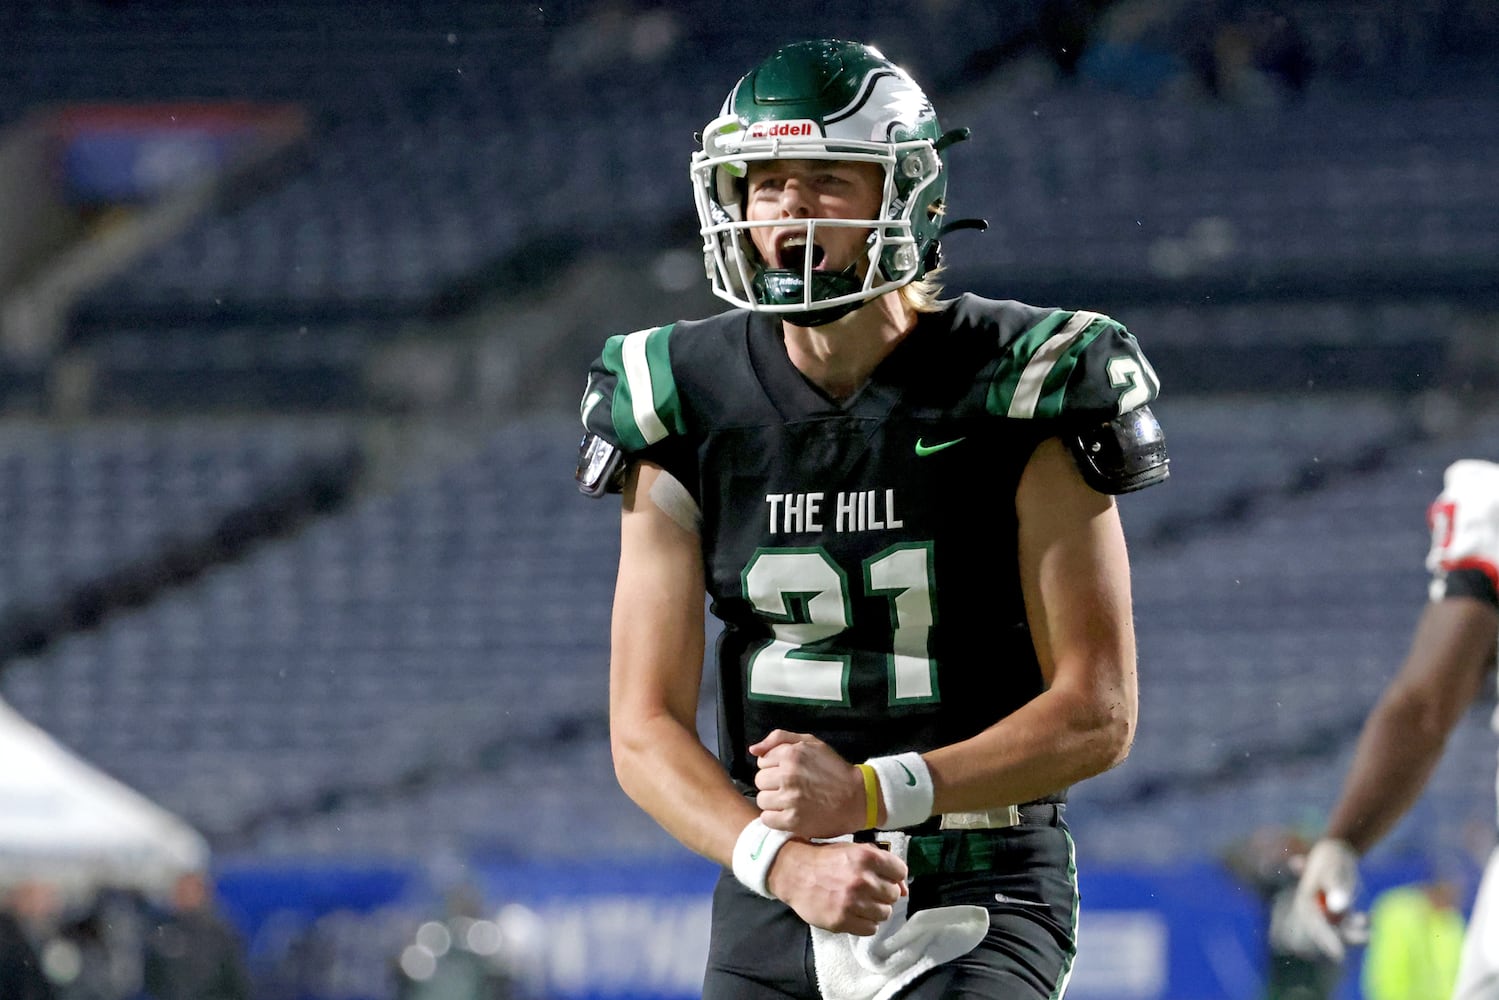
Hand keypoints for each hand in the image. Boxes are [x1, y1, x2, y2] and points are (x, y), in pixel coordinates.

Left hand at [750, 730, 866, 837]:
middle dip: (773, 784)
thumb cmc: (833, 769)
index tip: (790, 773)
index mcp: (791, 754)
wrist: (858, 798)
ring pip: (762, 800)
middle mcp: (788, 775)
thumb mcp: (811, 743)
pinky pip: (767, 819)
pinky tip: (789, 814)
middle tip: (791, 788)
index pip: (762, 762)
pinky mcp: (793, 821)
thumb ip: (779, 739)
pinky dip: (776, 818)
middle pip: (760, 781)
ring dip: (774, 802)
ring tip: (791, 801)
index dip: (775, 768)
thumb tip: (753, 750)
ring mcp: (790, 799)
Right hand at [768, 839, 907, 935]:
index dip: (893, 876)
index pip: (900, 872)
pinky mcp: (842, 920)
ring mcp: (852, 902)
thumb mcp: (853, 851)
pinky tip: (854, 913)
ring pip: (884, 914)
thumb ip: (881, 865)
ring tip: (860, 903)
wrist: (793, 872)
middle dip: (883, 894)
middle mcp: (862, 879)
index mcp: (866, 857)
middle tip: (867, 891)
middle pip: (893, 895)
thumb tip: (904, 890)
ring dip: (875, 910)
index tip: (883, 878)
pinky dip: (865, 923)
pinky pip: (871, 929)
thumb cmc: (825, 859)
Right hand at [1287, 838, 1365, 960]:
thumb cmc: (1331, 857)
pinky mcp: (1342, 913)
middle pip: (1328, 931)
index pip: (1314, 925)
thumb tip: (1339, 908)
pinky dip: (1360, 924)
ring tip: (1368, 928)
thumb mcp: (1332, 866)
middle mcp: (1316, 910)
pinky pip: (1351, 924)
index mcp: (1305, 900)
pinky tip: (1368, 919)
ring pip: (1341, 929)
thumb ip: (1334, 886)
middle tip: (1365, 940)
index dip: (1326, 940)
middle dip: (1345, 939)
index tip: (1340, 955)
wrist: (1337, 851)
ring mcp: (1329, 913)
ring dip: (1355, 932)